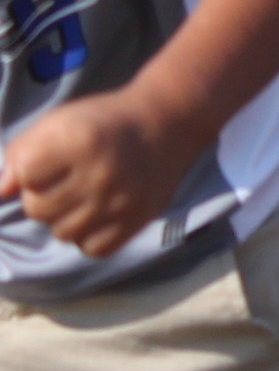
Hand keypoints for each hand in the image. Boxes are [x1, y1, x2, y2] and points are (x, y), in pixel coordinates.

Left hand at [0, 93, 186, 257]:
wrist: (166, 125)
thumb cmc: (101, 123)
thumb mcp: (57, 123)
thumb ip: (20, 154)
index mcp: (78, 140)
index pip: (24, 177)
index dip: (31, 170)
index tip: (50, 160)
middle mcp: (101, 172)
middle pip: (37, 209)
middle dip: (43, 196)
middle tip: (67, 180)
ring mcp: (121, 200)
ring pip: (62, 232)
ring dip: (65, 217)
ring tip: (83, 196)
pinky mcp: (138, 220)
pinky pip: (92, 248)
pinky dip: (89, 235)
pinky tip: (98, 214)